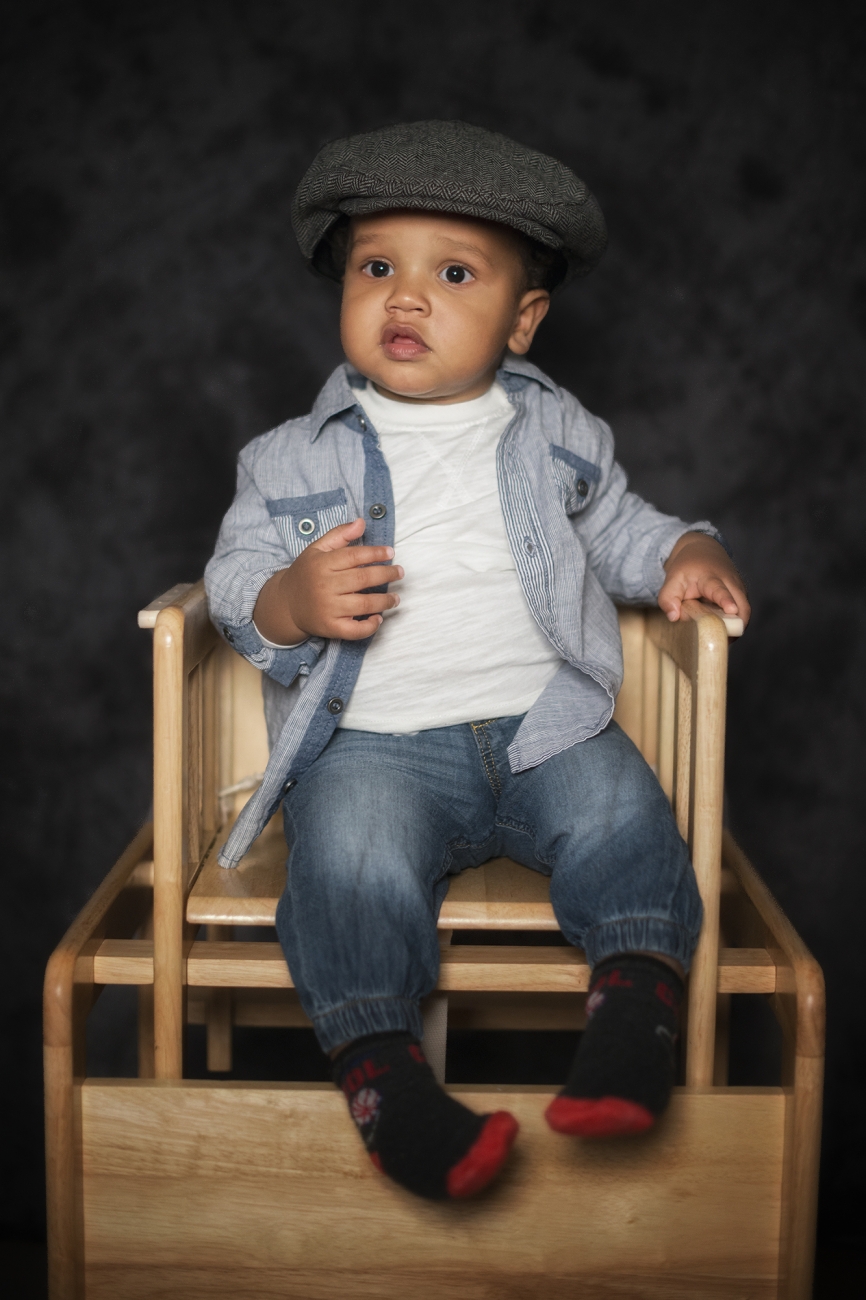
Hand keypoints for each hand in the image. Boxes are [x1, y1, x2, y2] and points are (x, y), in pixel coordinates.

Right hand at [253, 517, 402, 642]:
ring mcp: (328, 608)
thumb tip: (361, 522)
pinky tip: (378, 618)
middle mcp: (325, 586)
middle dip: (386, 575)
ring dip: (384, 601)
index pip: (354, 556)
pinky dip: (370, 626)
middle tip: (400, 573)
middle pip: (362, 579)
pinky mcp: (330, 627)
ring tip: (396, 598)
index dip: (375, 553)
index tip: (391, 552)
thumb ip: (339, 535)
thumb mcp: (317, 550)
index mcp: (322, 564)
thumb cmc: (307, 573)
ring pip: (363, 604)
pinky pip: (354, 630)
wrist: (286, 604)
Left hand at [658, 533, 749, 626]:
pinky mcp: (742, 596)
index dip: (726, 601)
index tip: (731, 610)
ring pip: (744, 613)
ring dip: (735, 626)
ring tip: (717, 634)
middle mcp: (731, 583)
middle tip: (721, 639)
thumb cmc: (687, 568)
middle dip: (737, 624)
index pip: (720, 590)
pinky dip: (734, 623)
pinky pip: (742, 614)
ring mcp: (739, 589)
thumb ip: (668, 599)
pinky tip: (719, 627)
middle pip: (742, 607)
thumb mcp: (672, 580)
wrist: (703, 550)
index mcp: (711, 577)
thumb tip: (674, 618)